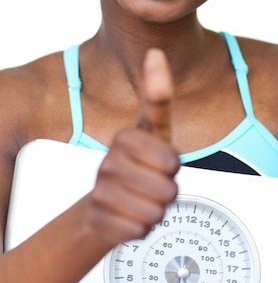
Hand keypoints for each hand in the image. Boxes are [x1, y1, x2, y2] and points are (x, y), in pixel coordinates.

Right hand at [87, 48, 179, 247]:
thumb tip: (155, 51)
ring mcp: (100, 190)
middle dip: (167, 192)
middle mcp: (109, 161)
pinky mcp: (98, 219)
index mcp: (125, 137)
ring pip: (156, 212)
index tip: (160, 161)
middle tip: (151, 184)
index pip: (173, 161)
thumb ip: (158, 95)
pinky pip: (140, 231)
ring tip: (139, 199)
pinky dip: (141, 229)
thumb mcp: (154, 130)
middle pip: (168, 190)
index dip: (173, 166)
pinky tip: (127, 216)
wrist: (103, 204)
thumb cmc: (138, 163)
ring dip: (156, 211)